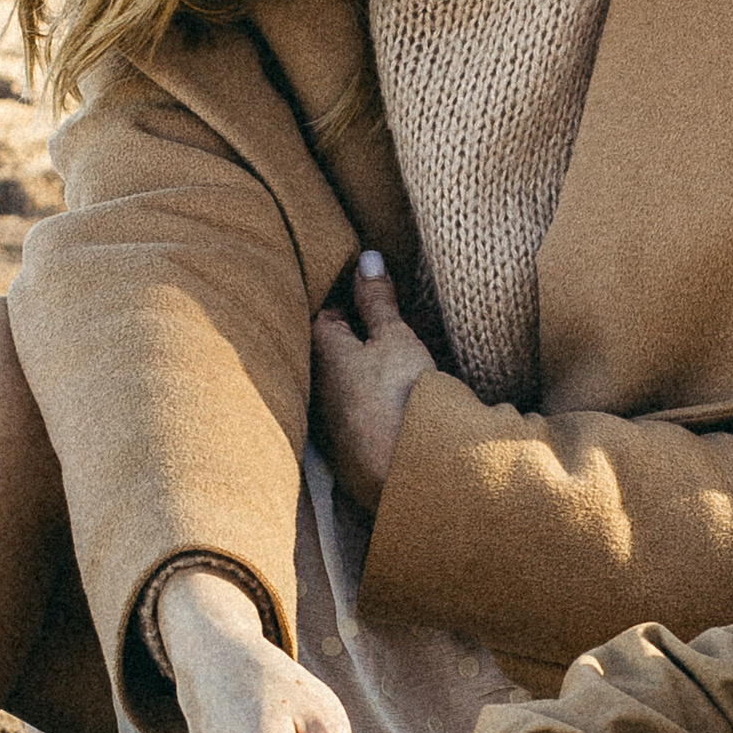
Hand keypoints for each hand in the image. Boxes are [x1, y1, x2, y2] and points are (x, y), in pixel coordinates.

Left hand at [311, 251, 436, 515]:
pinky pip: (360, 424)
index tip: (370, 299)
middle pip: (332, 358)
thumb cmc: (400, 396)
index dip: (347, 305)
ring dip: (366, 380)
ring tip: (401, 372)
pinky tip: (399, 412)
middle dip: (357, 344)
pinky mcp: (352, 461)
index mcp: (324, 357)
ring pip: (346, 392)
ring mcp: (334, 430)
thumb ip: (378, 300)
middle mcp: (319, 395)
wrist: (413, 475)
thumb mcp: (395, 337)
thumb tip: (365, 257)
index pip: (324, 319)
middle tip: (391, 333)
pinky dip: (375, 411)